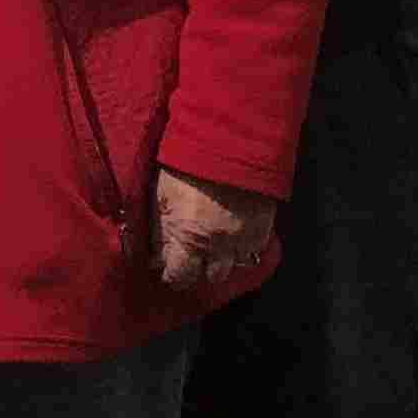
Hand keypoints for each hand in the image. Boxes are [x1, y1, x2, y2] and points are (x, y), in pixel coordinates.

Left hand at [152, 169, 278, 304]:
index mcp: (189, 238)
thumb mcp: (162, 196)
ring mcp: (244, 237)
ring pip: (235, 265)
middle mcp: (219, 245)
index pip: (180, 277)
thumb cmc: (186, 165)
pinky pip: (255, 249)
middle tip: (192, 252)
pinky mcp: (263, 226)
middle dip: (200, 267)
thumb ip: (159, 232)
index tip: (170, 267)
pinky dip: (245, 246)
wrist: (227, 140)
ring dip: (224, 257)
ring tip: (215, 241)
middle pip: (211, 277)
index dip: (173, 274)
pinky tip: (234, 231)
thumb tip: (154, 258)